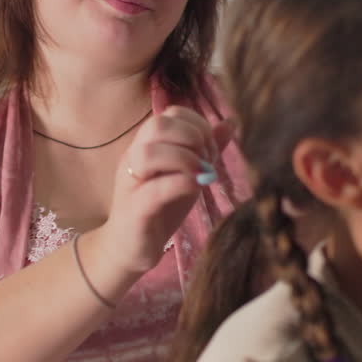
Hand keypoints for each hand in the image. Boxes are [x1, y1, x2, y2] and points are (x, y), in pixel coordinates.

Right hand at [101, 106, 233, 273]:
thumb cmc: (160, 208)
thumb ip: (205, 148)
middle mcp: (134, 157)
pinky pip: (154, 190)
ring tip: (201, 174)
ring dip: (185, 158)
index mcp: (146, 144)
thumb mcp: (187, 173)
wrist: (131, 248)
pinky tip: (196, 187)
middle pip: (158, 124)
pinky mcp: (135, 211)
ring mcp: (131, 183)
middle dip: (192, 136)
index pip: (171, 113)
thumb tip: (230, 122)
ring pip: (150, 152)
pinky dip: (180, 183)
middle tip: (208, 160)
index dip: (198, 125)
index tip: (211, 149)